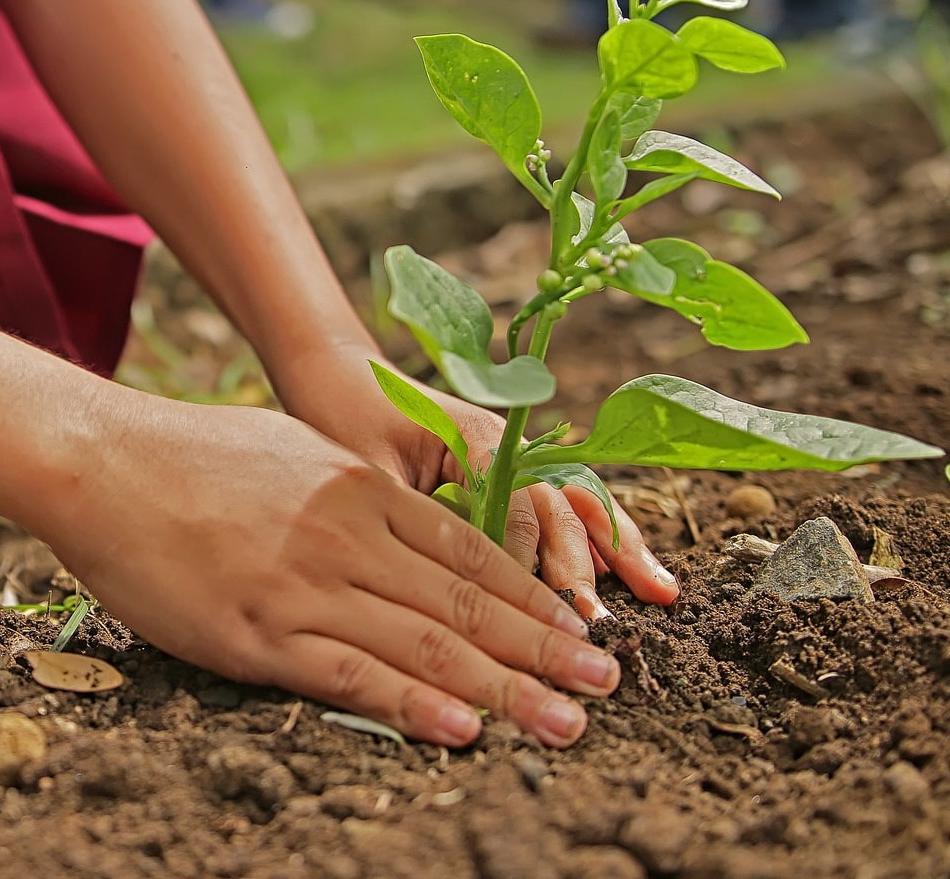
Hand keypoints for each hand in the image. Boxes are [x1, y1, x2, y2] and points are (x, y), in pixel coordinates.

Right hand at [29, 398, 621, 747]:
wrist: (102, 461)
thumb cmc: (191, 454)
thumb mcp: (292, 451)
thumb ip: (354, 491)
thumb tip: (401, 520)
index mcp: (360, 488)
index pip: (469, 553)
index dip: (533, 597)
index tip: (580, 629)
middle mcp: (348, 535)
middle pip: (466, 604)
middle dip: (544, 649)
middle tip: (606, 685)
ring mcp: (304, 585)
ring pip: (424, 645)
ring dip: (505, 688)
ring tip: (566, 722)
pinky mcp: (257, 632)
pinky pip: (349, 675)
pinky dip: (412, 706)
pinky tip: (463, 730)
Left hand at [271, 344, 679, 618]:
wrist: (338, 375)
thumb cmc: (342, 420)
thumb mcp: (368, 471)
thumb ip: (414, 515)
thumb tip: (447, 580)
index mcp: (475, 438)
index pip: (517, 508)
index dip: (527, 564)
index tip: (537, 616)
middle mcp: (508, 444)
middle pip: (559, 508)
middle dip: (582, 568)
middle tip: (598, 625)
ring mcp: (516, 456)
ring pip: (577, 505)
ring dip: (617, 550)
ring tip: (661, 594)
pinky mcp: (512, 471)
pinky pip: (565, 505)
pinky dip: (602, 539)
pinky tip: (639, 574)